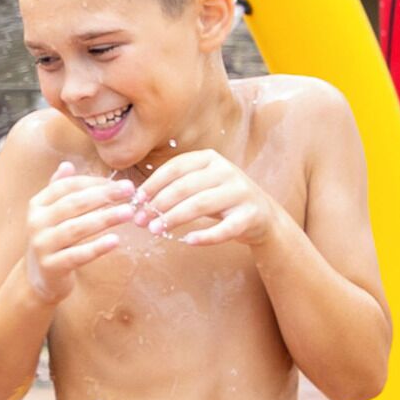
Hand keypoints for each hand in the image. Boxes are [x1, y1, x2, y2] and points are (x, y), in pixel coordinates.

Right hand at [22, 161, 137, 305]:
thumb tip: (67, 165)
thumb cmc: (54, 241)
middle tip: (130, 192)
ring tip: (129, 213)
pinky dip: (97, 248)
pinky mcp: (51, 267)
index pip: (68, 187)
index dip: (95, 183)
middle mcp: (36, 222)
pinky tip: (116, 241)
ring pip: (76, 228)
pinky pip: (77, 255)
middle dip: (104, 196)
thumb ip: (58, 190)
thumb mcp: (51, 215)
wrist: (39, 279)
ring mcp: (42, 245)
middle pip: (73, 205)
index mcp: (38, 205)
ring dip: (104, 219)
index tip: (121, 183)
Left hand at [130, 148, 279, 247]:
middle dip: (159, 204)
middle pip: (185, 187)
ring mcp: (240, 192)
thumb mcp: (201, 184)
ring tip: (155, 230)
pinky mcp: (250, 215)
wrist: (262, 215)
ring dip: (174, 218)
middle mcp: (226, 171)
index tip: (137, 200)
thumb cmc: (220, 200)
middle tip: (141, 221)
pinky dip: (205, 236)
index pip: (176, 167)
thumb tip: (139, 200)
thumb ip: (176, 186)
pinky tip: (188, 241)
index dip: (154, 183)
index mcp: (210, 158)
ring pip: (201, 204)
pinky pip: (224, 229)